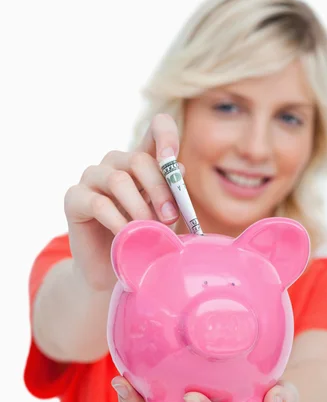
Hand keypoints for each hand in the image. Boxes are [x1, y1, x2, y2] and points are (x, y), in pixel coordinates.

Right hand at [64, 114, 182, 291]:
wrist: (111, 272)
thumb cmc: (142, 240)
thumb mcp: (164, 217)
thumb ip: (171, 193)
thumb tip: (178, 167)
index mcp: (142, 162)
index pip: (156, 128)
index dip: (166, 135)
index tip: (172, 160)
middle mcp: (115, 164)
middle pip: (138, 160)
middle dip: (159, 189)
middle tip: (170, 217)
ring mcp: (92, 178)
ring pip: (118, 180)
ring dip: (139, 208)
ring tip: (150, 231)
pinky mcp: (74, 199)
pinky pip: (98, 203)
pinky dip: (117, 221)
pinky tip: (126, 237)